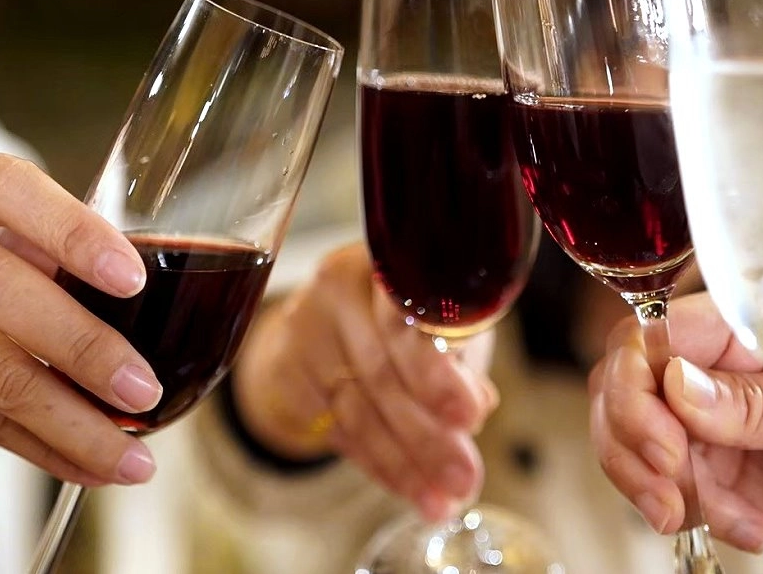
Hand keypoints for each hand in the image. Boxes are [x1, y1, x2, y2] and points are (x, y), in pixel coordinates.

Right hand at [0, 152, 165, 485]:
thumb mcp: (5, 218)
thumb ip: (65, 242)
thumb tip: (161, 302)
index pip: (12, 191)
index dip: (73, 234)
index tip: (133, 279)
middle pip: (0, 294)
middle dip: (84, 349)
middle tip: (142, 388)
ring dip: (72, 424)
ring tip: (131, 456)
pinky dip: (44, 449)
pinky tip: (91, 465)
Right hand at [231, 242, 498, 520]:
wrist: (331, 325)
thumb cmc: (408, 320)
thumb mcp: (444, 325)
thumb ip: (462, 357)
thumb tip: (478, 403)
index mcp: (390, 261)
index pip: (407, 318)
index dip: (437, 371)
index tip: (470, 417)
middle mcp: (339, 283)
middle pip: (381, 372)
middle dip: (427, 436)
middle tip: (464, 478)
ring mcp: (304, 325)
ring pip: (357, 410)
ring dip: (403, 464)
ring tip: (439, 501)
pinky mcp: (284, 367)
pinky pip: (335, 429)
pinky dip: (376, 464)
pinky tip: (404, 486)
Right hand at [589, 292, 762, 551]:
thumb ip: (754, 402)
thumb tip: (678, 387)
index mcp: (732, 329)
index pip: (646, 340)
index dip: (635, 392)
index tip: (667, 449)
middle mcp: (706, 367)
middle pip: (621, 392)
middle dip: (633, 451)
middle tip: (671, 499)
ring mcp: (702, 418)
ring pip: (633, 446)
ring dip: (662, 492)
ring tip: (727, 521)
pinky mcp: (711, 465)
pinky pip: (670, 489)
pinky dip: (698, 516)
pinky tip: (752, 526)